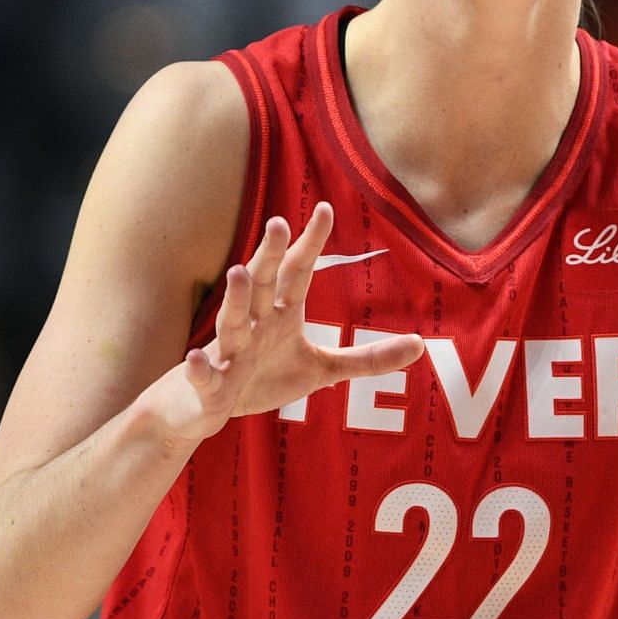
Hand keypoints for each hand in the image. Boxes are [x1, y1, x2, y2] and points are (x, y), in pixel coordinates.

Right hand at [139, 202, 423, 445]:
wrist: (200, 409)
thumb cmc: (261, 378)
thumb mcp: (320, 369)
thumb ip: (367, 358)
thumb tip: (420, 345)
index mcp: (279, 315)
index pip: (297, 272)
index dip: (310, 243)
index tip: (326, 208)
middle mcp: (253, 325)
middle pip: (263, 284)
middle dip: (270, 255)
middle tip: (279, 222)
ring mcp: (229, 353)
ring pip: (231, 321)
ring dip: (235, 298)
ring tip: (239, 272)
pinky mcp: (210, 386)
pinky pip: (205, 374)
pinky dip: (200, 367)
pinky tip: (197, 356)